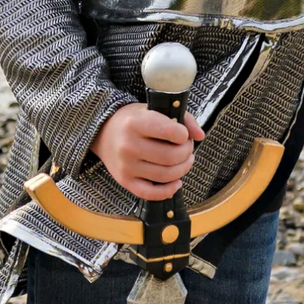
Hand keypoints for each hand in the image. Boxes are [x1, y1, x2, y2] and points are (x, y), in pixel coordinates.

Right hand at [90, 104, 204, 200]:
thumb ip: (182, 119)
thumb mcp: (154, 110)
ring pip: (166, 176)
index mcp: (136, 123)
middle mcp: (128, 146)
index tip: (183, 134)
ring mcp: (126, 166)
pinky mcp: (125, 181)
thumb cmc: (134, 120)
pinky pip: (151, 194)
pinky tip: (176, 182)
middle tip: (186, 148)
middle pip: (171, 157)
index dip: (184, 135)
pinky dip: (169, 190)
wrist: (103, 133)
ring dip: (183, 169)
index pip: (171, 132)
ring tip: (184, 161)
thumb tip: (200, 136)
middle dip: (187, 153)